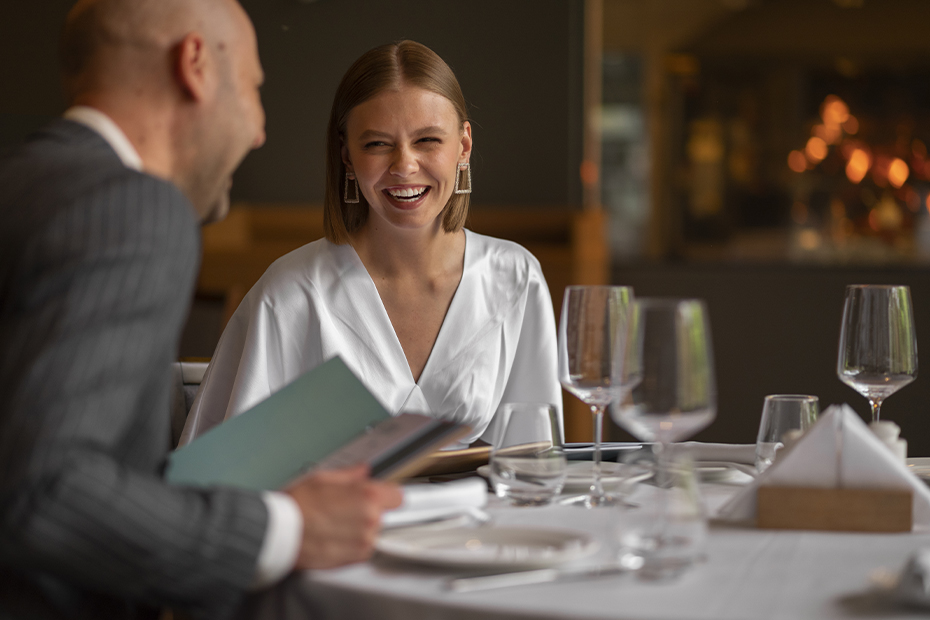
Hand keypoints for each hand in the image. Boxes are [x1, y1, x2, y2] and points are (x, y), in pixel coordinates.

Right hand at [284, 464, 401, 569]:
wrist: (279, 533)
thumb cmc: (296, 506)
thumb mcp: (322, 478)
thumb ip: (350, 474)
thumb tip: (362, 470)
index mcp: (366, 495)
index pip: (397, 496)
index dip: (386, 495)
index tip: (379, 497)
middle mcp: (370, 518)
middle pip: (382, 514)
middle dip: (368, 511)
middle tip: (344, 510)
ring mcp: (364, 540)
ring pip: (373, 532)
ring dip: (360, 530)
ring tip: (335, 525)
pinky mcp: (356, 558)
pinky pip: (363, 549)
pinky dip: (353, 545)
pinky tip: (333, 537)